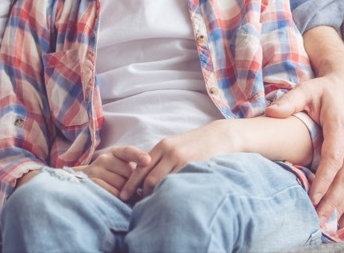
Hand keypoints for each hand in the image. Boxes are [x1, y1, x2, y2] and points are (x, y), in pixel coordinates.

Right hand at [75, 146, 150, 198]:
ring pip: (121, 184)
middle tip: (145, 192)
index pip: (128, 151)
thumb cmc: (112, 176)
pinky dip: (120, 198)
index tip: (148, 160)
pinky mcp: (92, 183)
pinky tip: (124, 202)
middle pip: (128, 172)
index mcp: (115, 152)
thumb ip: (136, 168)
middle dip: (138, 184)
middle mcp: (105, 158)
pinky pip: (112, 192)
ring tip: (136, 199)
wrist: (84, 182)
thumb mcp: (122, 167)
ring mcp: (96, 170)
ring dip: (131, 194)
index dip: (138, 155)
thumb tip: (155, 176)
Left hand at [119, 121, 233, 200]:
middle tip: (130, 205)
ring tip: (147, 207)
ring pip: (159, 181)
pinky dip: (168, 193)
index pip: (141, 167)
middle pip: (146, 176)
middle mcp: (168, 151)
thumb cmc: (196, 145)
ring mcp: (180, 158)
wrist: (220, 137)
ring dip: (152, 195)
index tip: (123, 195)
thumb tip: (147, 180)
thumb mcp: (176, 147)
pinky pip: (175, 183)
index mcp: (162, 146)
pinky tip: (166, 202)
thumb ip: (162, 160)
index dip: (131, 182)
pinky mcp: (191, 165)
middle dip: (137, 191)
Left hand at [265, 53, 343, 227]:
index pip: (334, 158)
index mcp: (342, 126)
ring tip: (330, 225)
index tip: (311, 198)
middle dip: (333, 202)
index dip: (324, 180)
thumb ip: (290, 101)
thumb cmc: (327, 89)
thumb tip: (270, 112)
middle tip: (317, 221)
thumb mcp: (307, 89)